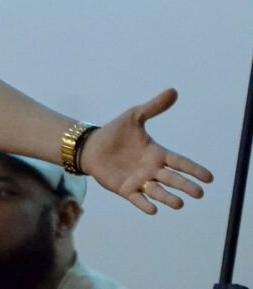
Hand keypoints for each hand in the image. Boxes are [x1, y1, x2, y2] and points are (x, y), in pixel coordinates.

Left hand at [81, 89, 213, 213]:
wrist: (91, 146)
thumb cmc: (115, 132)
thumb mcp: (134, 116)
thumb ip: (153, 107)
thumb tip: (173, 91)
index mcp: (157, 153)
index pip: (180, 162)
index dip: (194, 169)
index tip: (209, 178)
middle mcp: (152, 170)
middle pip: (173, 179)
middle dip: (186, 186)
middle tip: (199, 193)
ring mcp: (139, 181)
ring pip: (158, 192)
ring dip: (168, 198)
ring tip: (179, 204)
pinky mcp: (125, 189)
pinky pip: (137, 199)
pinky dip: (145, 205)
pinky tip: (153, 210)